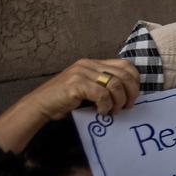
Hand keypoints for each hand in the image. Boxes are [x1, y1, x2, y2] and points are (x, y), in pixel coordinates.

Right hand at [0, 59, 140, 152]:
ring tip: (113, 111)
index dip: (135, 81)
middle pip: (124, 74)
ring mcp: (82, 73)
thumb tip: (129, 96)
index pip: (126, 65)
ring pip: (115, 85)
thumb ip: (104, 86)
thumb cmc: (65, 100)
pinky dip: (106, 106)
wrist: (40, 105)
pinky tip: (101, 112)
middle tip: (127, 106)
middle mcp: (88, 64)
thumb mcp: (88, 88)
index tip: (133, 97)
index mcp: (93, 63)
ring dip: (119, 101)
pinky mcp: (76, 84)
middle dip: (131, 93)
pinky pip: (102, 95)